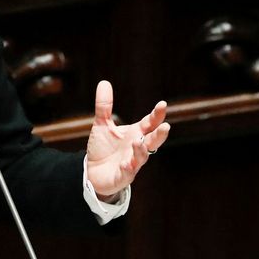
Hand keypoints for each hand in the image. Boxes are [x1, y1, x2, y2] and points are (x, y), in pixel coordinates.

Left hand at [86, 80, 169, 199]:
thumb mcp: (102, 125)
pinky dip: (128, 169)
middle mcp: (137, 148)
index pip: (150, 123)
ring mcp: (132, 163)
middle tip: (166, 127)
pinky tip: (126, 164)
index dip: (157, 115)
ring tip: (138, 141)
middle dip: (160, 135)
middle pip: (153, 141)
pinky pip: (127, 173)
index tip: (162, 104)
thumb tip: (104, 82)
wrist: (92, 171)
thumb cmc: (102, 148)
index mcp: (136, 133)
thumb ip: (104, 106)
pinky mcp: (123, 176)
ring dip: (142, 150)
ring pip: (142, 157)